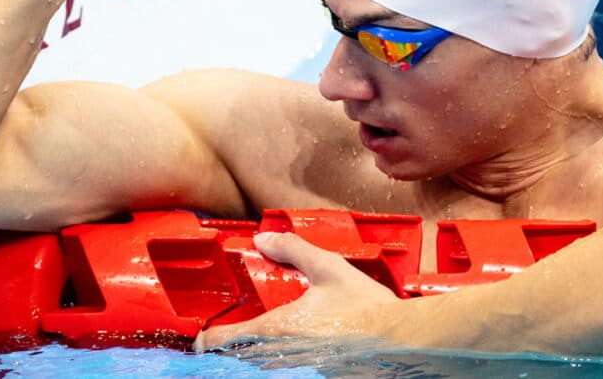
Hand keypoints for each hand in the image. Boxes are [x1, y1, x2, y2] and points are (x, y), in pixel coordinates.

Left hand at [193, 231, 399, 350]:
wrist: (401, 340)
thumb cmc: (364, 307)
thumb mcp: (327, 267)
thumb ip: (292, 249)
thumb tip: (263, 237)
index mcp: (278, 328)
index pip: (226, 340)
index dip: (209, 339)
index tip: (202, 337)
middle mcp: (282, 355)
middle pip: (241, 358)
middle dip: (234, 347)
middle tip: (231, 335)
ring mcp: (299, 370)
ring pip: (263, 366)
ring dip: (258, 355)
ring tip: (264, 339)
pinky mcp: (318, 376)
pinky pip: (288, 369)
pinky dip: (284, 360)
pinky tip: (301, 345)